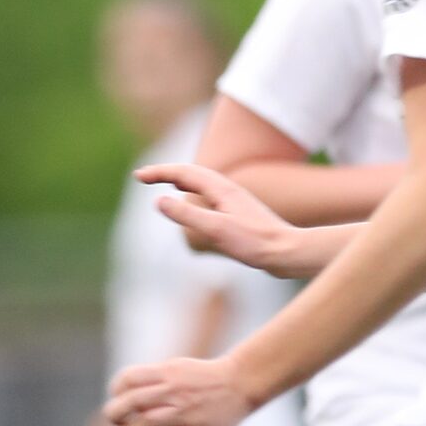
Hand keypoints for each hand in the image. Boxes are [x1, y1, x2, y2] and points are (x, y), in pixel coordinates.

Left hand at [105, 355, 255, 425]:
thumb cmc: (203, 378)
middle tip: (115, 420)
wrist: (241, 383)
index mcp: (168, 372)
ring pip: (145, 424)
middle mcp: (174, 391)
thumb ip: (153, 380)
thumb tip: (125, 399)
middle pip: (131, 402)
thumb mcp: (176, 368)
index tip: (117, 398)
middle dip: (114, 413)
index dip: (115, 390)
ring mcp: (185, 413)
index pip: (128, 378)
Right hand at [137, 162, 302, 275]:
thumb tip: (158, 200)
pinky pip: (209, 195)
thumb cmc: (255, 243)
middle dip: (165, 172)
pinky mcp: (239, 213)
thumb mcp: (216, 230)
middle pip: (191, 173)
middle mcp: (228, 189)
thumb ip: (187, 215)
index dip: (159, 173)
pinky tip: (196, 204)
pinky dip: (194, 192)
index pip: (183, 173)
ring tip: (165, 182)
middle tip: (142, 176)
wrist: (288, 252)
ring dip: (180, 179)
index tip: (137, 176)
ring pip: (202, 182)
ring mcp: (234, 200)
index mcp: (221, 189)